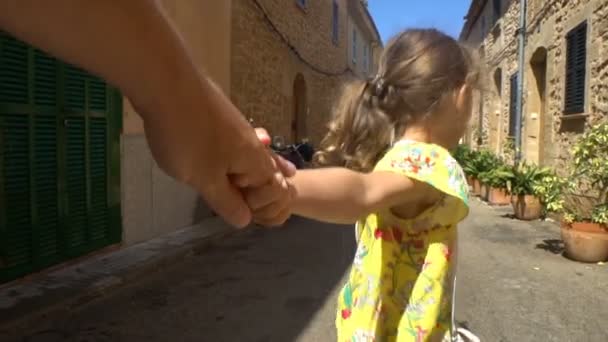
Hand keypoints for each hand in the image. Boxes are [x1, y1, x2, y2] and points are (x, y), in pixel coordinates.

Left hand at [140, 77, 288, 227]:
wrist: (168, 83)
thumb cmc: (189, 137)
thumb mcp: (205, 180)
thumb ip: (226, 202)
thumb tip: (245, 220)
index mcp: (255, 161)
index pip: (272, 190)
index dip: (259, 206)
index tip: (235, 214)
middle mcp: (253, 142)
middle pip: (263, 169)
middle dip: (258, 186)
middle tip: (253, 198)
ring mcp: (235, 124)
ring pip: (245, 154)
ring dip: (243, 170)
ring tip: (237, 180)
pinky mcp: (219, 114)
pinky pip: (230, 141)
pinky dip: (228, 153)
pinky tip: (214, 154)